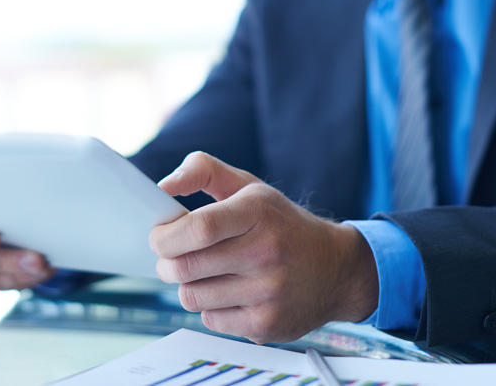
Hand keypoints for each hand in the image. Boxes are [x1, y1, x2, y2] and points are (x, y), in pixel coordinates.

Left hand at [149, 152, 378, 343]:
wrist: (337, 269)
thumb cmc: (281, 224)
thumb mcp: (250, 186)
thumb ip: (203, 171)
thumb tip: (162, 188)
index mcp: (258, 211)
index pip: (198, 227)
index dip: (165, 235)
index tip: (159, 236)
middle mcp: (266, 252)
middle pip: (185, 267)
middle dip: (166, 263)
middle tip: (171, 257)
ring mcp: (268, 292)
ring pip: (192, 297)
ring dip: (187, 286)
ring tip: (204, 273)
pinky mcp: (267, 324)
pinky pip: (210, 320)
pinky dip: (209, 308)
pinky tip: (229, 293)